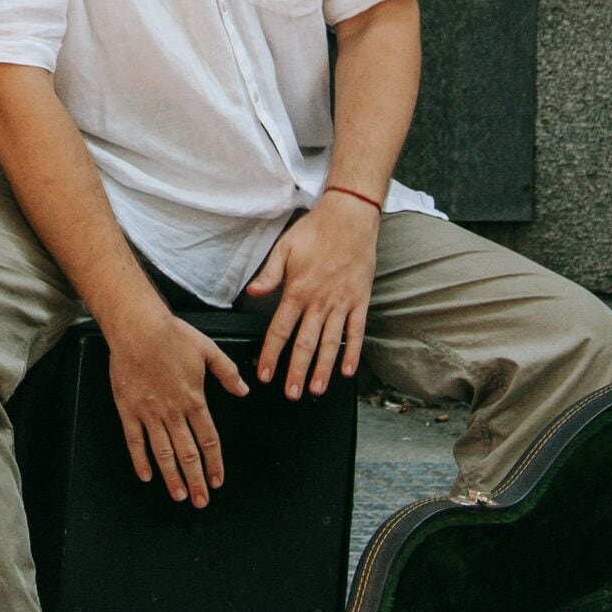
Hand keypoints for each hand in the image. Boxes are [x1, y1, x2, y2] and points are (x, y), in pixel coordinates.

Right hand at [108, 303, 247, 506]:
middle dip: (196, 480)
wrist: (137, 327)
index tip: (217, 481)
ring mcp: (149, 412)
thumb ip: (228, 373)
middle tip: (200, 500)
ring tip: (179, 495)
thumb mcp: (208, 350)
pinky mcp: (128, 409)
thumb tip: (244, 390)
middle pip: (187, 453)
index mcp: (194, 399)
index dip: (214, 463)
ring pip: (163, 452)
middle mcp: (173, 411)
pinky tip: (146, 475)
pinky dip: (140, 459)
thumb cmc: (172, 335)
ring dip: (172, 476)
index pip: (208, 439)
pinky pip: (135, 440)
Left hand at [243, 193, 375, 398]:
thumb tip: (251, 294)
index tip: (265, 373)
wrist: (350, 217)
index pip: (280, 329)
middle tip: (290, 393)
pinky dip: (353, 353)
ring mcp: (342, 303)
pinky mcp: (360, 301)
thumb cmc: (316, 231)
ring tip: (315, 389)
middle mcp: (320, 301)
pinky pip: (357, 332)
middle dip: (296, 371)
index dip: (271, 354)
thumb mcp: (284, 248)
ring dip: (323, 369)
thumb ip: (268, 275)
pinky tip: (348, 371)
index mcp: (297, 290)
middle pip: (305, 344)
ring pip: (331, 343)